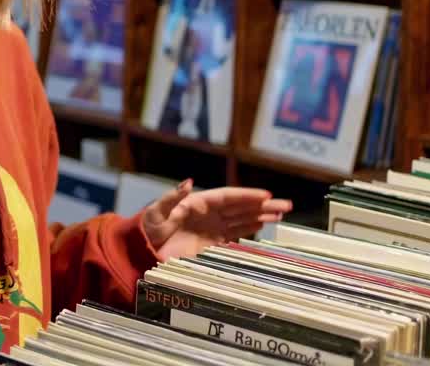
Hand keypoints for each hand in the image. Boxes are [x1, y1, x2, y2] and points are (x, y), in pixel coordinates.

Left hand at [142, 179, 292, 261]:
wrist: (143, 248)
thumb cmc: (148, 227)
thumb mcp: (157, 211)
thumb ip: (173, 197)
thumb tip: (188, 182)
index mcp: (198, 203)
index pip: (228, 197)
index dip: (247, 196)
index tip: (266, 195)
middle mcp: (208, 213)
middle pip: (240, 207)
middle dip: (263, 206)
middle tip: (286, 205)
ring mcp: (211, 227)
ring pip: (242, 219)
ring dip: (261, 216)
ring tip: (281, 214)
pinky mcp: (211, 242)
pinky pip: (234, 233)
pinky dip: (249, 229)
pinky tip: (262, 226)